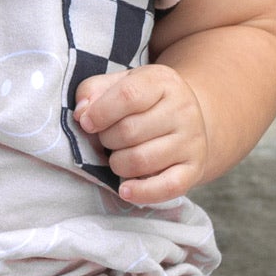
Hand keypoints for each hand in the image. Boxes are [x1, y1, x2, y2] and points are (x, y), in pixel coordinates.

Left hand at [73, 65, 209, 204]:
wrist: (186, 121)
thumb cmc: (144, 103)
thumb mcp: (120, 84)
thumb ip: (93, 91)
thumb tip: (82, 114)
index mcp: (162, 82)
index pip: (128, 96)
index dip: (100, 112)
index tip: (87, 123)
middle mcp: (182, 109)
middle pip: (129, 131)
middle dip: (106, 140)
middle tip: (107, 140)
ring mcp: (191, 140)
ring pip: (141, 161)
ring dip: (117, 164)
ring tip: (118, 157)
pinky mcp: (194, 168)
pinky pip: (167, 187)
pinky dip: (141, 193)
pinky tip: (125, 190)